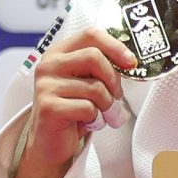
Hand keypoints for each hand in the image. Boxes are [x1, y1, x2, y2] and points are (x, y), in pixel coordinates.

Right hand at [24, 27, 135, 170]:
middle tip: (116, 95)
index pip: (90, 35)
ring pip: (95, 87)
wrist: (50, 143)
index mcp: (58, 53)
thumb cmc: (73, 109)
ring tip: (100, 113)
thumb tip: (129, 60)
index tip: (130, 62)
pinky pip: (88, 108)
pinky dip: (96, 119)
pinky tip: (87, 123)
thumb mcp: (86, 81)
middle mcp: (49, 65)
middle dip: (113, 79)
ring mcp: (46, 86)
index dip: (115, 46)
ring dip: (107, 105)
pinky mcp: (49, 107)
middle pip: (94, 58)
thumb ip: (100, 67)